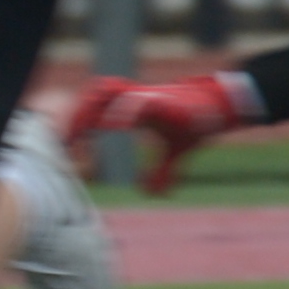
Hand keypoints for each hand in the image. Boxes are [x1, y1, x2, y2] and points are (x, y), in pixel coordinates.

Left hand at [67, 74, 250, 194]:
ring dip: (95, 110)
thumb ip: (162, 173)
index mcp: (134, 109)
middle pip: (97, 97)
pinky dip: (124, 112)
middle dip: (80, 115)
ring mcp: (147, 98)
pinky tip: (112, 126)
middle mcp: (136, 100)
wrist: (221, 109)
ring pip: (111, 93)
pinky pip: (138, 102)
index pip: (100, 110)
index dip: (83, 123)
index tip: (69, 142)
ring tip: (82, 131)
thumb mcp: (175, 154)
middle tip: (68, 138)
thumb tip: (151, 194)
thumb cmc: (196, 125)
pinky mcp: (162, 100)